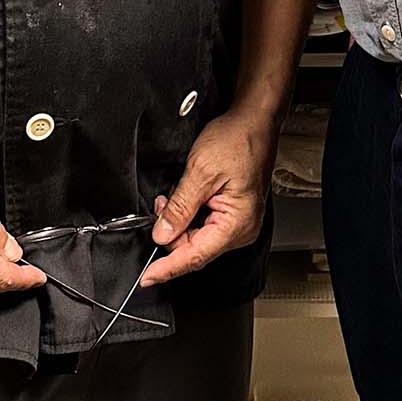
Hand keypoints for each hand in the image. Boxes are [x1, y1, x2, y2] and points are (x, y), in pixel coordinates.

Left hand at [141, 105, 278, 285]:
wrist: (254, 122)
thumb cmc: (238, 141)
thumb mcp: (201, 171)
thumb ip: (179, 207)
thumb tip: (162, 235)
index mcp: (237, 224)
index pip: (195, 256)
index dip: (167, 268)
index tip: (147, 278)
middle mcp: (241, 229)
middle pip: (195, 249)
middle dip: (171, 233)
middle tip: (160, 206)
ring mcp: (238, 223)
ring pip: (197, 238)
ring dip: (179, 222)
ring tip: (174, 196)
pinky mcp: (233, 214)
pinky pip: (204, 226)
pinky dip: (189, 216)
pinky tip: (185, 198)